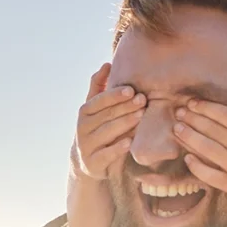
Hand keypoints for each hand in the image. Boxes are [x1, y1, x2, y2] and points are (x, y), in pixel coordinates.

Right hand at [72, 63, 144, 180]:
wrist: (87, 161)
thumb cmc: (96, 128)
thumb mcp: (95, 108)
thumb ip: (99, 87)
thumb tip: (107, 63)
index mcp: (85, 112)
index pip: (100, 101)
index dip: (115, 95)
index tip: (132, 90)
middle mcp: (83, 128)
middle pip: (106, 115)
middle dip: (125, 108)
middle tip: (143, 101)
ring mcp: (87, 145)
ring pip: (107, 133)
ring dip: (124, 124)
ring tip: (140, 117)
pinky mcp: (93, 162)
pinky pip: (106, 154)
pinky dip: (117, 148)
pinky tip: (129, 143)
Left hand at [173, 97, 226, 207]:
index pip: (225, 115)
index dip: (206, 107)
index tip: (192, 103)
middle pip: (212, 130)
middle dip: (192, 119)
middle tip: (178, 112)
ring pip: (207, 150)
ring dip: (189, 138)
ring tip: (176, 129)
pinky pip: (210, 175)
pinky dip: (197, 167)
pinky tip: (187, 158)